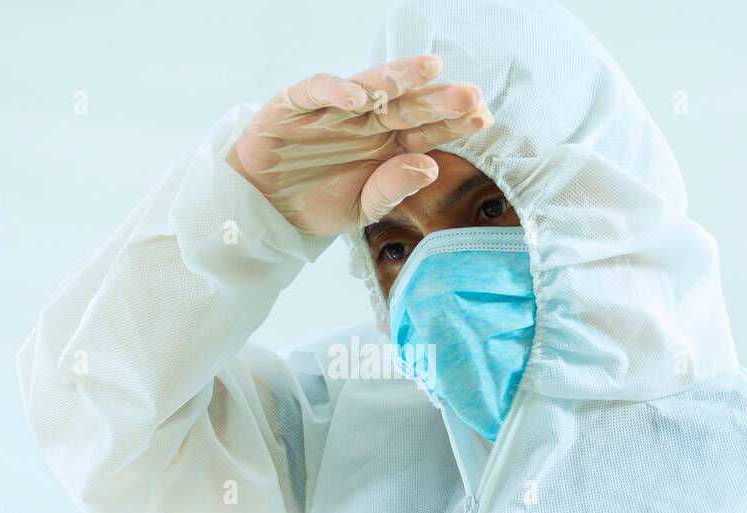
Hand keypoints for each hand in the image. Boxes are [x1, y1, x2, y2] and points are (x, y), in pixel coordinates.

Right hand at [227, 54, 491, 235]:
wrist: (264, 208)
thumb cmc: (317, 203)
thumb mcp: (361, 209)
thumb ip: (392, 188)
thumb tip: (431, 167)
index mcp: (388, 146)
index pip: (427, 130)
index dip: (454, 123)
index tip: (483, 117)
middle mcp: (367, 122)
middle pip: (408, 105)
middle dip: (438, 98)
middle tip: (469, 94)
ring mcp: (334, 110)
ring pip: (370, 86)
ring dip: (398, 77)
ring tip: (429, 68)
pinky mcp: (297, 104)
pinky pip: (318, 90)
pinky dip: (335, 90)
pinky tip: (357, 96)